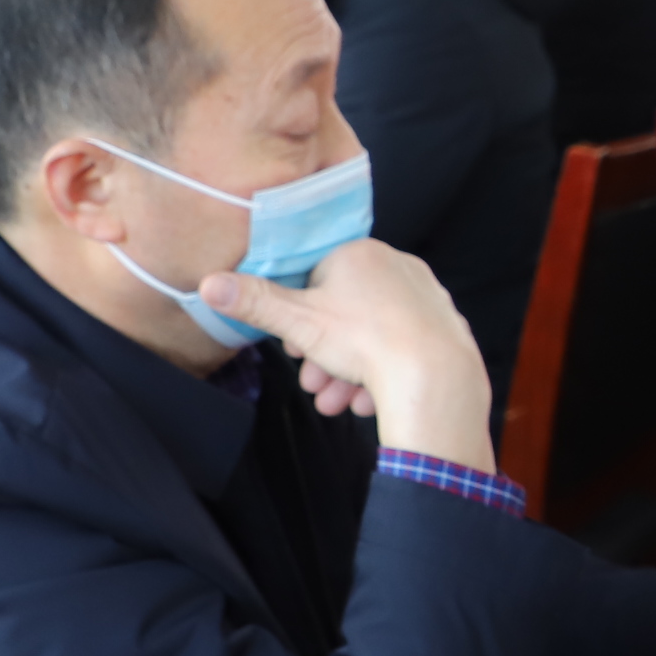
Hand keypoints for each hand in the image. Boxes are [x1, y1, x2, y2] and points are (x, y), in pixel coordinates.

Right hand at [197, 239, 496, 469]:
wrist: (434, 377)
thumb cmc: (364, 341)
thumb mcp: (299, 322)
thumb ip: (254, 302)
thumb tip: (209, 283)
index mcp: (361, 254)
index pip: (317, 280)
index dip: (299, 318)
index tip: (294, 348)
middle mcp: (398, 267)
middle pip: (345, 313)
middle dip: (322, 355)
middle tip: (312, 383)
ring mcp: (426, 298)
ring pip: (373, 336)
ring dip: (347, 372)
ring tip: (336, 402)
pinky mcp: (446, 328)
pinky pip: (404, 349)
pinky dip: (382, 375)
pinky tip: (367, 401)